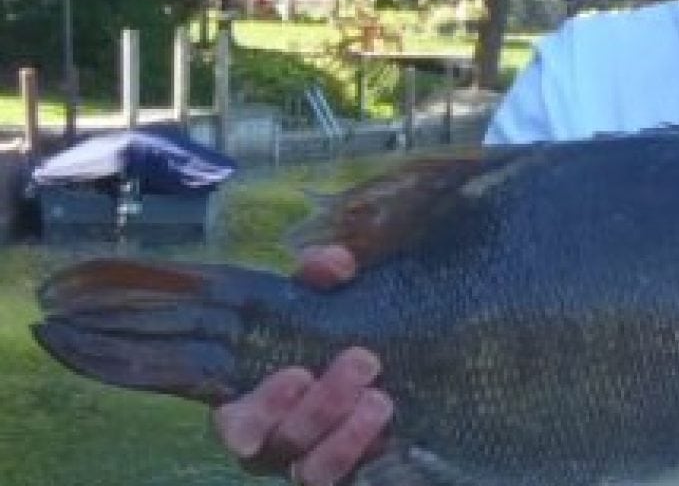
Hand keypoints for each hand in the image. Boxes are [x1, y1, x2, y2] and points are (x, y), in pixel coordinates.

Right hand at [213, 245, 391, 485]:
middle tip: (364, 359)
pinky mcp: (350, 472)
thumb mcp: (319, 296)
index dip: (254, 413)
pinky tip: (396, 426)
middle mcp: (274, 443)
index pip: (234, 424)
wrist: (374, 355)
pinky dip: (372, 452)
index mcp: (250, 404)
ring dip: (348, 437)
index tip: (296, 374)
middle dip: (323, 404)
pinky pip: (355, 479)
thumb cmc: (325, 328)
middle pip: (284, 443)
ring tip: (381, 399)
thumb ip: (320, 275)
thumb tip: (334, 262)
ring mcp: (310, 463)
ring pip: (316, 471)